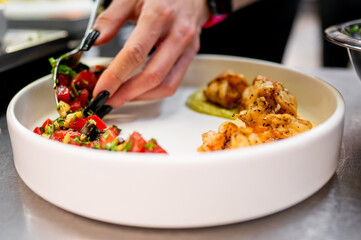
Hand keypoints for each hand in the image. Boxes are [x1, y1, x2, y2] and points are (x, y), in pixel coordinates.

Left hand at [92, 0, 209, 107]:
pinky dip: (153, 92)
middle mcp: (177, 34)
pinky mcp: (191, 56)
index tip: (100, 90)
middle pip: (152, 75)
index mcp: (159, 15)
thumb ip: (111, 18)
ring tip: (120, 98)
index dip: (116, 76)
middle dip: (126, 94)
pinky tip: (138, 91)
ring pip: (166, 84)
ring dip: (140, 97)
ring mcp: (187, 47)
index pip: (135, 53)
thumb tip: (93, 41)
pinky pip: (174, 82)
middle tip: (106, 100)